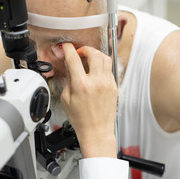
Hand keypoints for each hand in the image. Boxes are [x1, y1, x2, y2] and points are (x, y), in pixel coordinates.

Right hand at [61, 43, 117, 158]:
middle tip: (80, 53)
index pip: (74, 58)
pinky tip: (96, 72)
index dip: (69, 49)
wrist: (96, 131)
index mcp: (81, 85)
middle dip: (85, 49)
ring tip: (89, 59)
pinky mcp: (114, 87)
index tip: (67, 47)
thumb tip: (70, 67)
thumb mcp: (66, 99)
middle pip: (93, 53)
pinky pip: (109, 69)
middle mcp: (96, 82)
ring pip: (105, 58)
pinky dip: (102, 66)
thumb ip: (68, 80)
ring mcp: (107, 84)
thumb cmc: (81, 119)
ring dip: (96, 55)